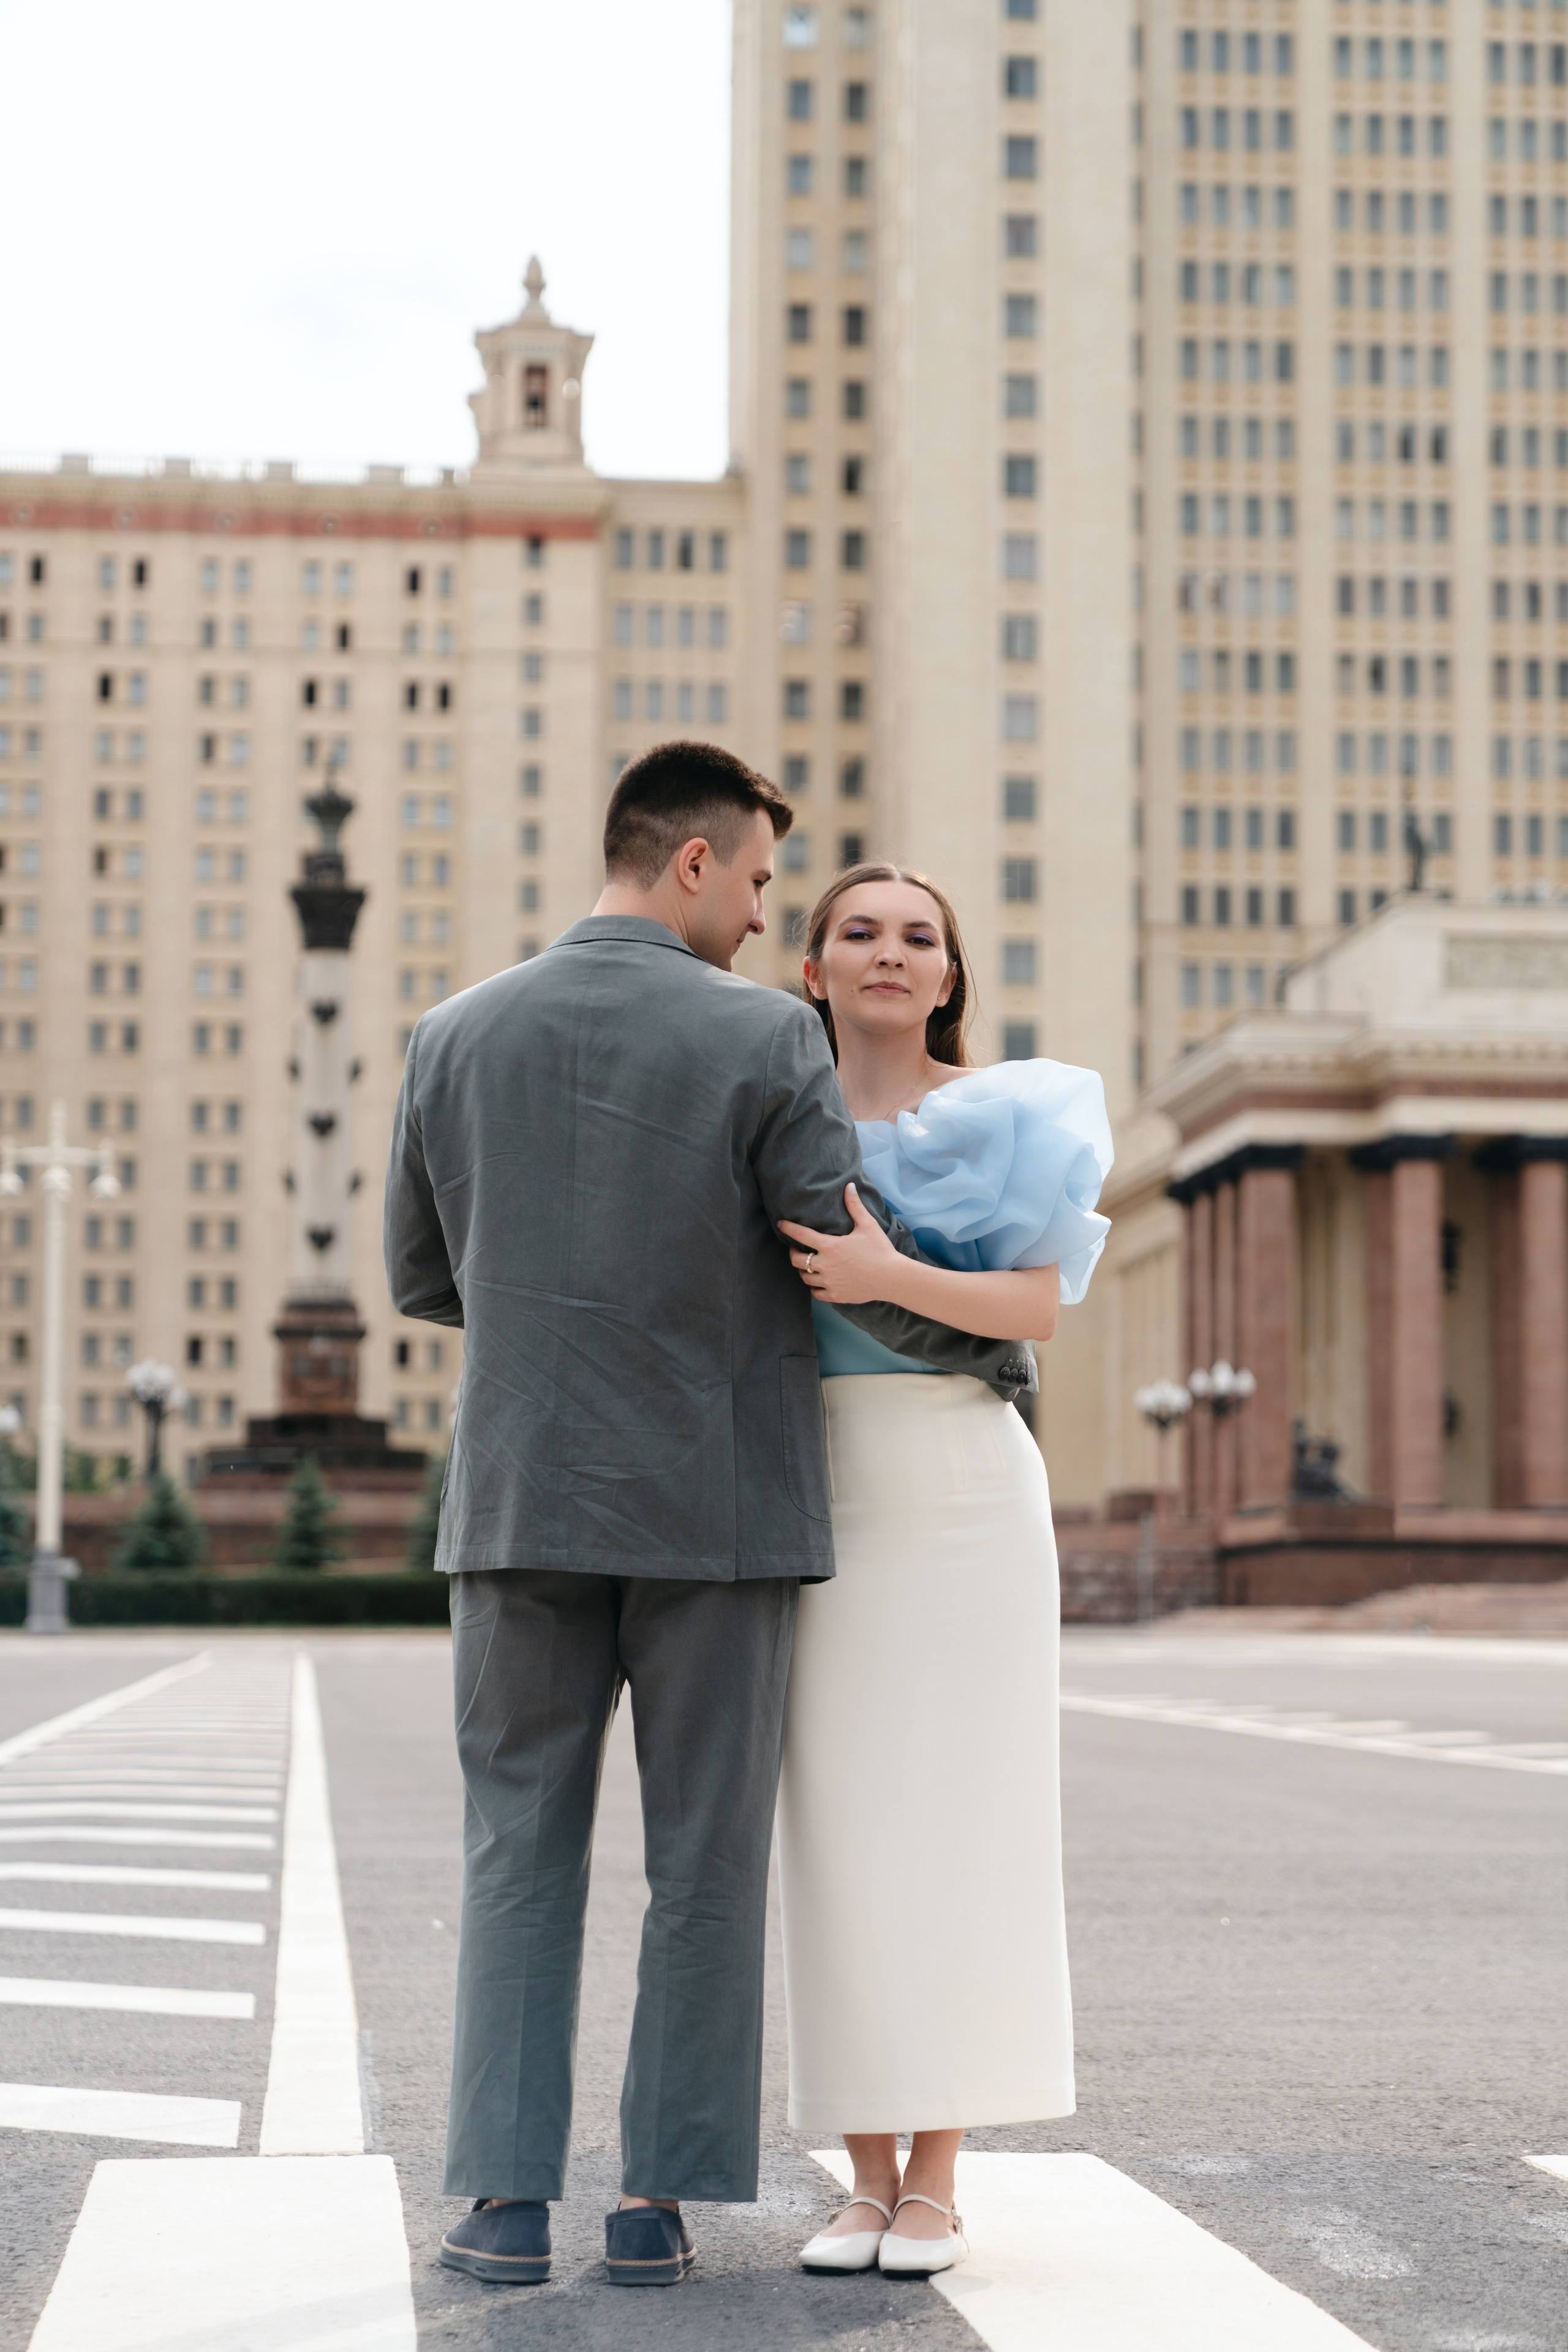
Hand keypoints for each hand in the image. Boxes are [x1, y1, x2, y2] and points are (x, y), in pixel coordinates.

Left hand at [779, 1184, 905, 1306]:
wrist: (892, 1278)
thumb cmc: (880, 1250)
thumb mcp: (867, 1225)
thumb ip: (855, 1206)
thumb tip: (849, 1185)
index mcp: (830, 1246)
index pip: (800, 1235)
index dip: (788, 1228)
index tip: (781, 1224)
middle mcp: (825, 1265)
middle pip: (796, 1260)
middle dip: (792, 1253)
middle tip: (796, 1249)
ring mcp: (829, 1282)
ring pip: (804, 1277)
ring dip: (803, 1270)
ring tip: (806, 1265)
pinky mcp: (835, 1295)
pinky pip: (816, 1292)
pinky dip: (814, 1287)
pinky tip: (818, 1281)